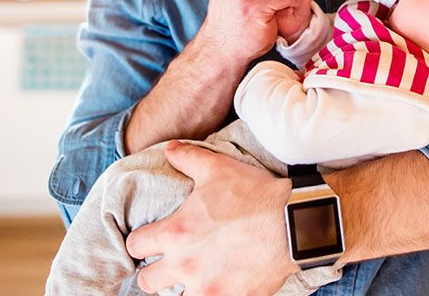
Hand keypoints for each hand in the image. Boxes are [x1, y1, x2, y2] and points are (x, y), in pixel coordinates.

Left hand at [126, 141, 297, 294]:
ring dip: (181, 286)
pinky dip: (209, 294)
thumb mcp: (218, 169)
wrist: (293, 223)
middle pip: (147, 282)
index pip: (135, 246)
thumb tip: (169, 148)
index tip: (152, 239)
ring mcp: (207, 288)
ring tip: (194, 275)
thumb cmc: (254, 195)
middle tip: (169, 261)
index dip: (142, 241)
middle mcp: (185, 264)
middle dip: (154, 270)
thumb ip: (188, 158)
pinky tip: (218, 282)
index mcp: (176, 233)